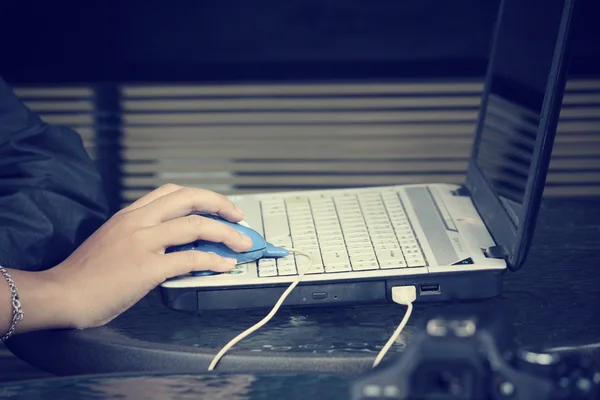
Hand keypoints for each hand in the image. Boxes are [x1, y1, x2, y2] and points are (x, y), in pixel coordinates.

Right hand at [39, 184, 252, 328]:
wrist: (60, 294)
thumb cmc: (84, 274)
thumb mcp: (113, 240)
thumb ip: (140, 234)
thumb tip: (175, 243)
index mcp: (130, 215)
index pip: (171, 191)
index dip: (201, 196)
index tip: (217, 206)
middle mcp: (138, 221)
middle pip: (189, 198)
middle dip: (220, 204)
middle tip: (237, 216)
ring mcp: (143, 242)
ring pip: (196, 225)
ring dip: (226, 233)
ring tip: (242, 243)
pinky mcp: (147, 267)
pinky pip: (190, 259)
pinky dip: (213, 260)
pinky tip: (224, 265)